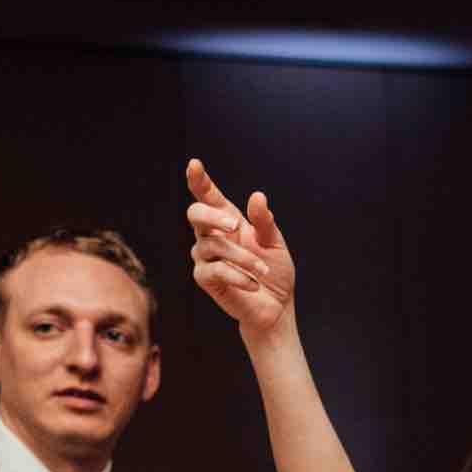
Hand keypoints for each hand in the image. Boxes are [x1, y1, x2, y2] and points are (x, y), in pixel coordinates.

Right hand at [184, 160, 299, 340]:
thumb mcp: (275, 244)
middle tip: (235, 225)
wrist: (276, 307)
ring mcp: (204, 257)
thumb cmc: (274, 272)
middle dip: (213, 216)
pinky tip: (254, 284)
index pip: (208, 196)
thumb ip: (264, 222)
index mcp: (227, 220)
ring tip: (262, 270)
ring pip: (212, 246)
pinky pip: (215, 271)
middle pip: (196, 214)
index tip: (194, 164)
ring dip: (242, 258)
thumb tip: (258, 196)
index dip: (199, 180)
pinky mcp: (205, 279)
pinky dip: (238, 276)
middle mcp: (211, 235)